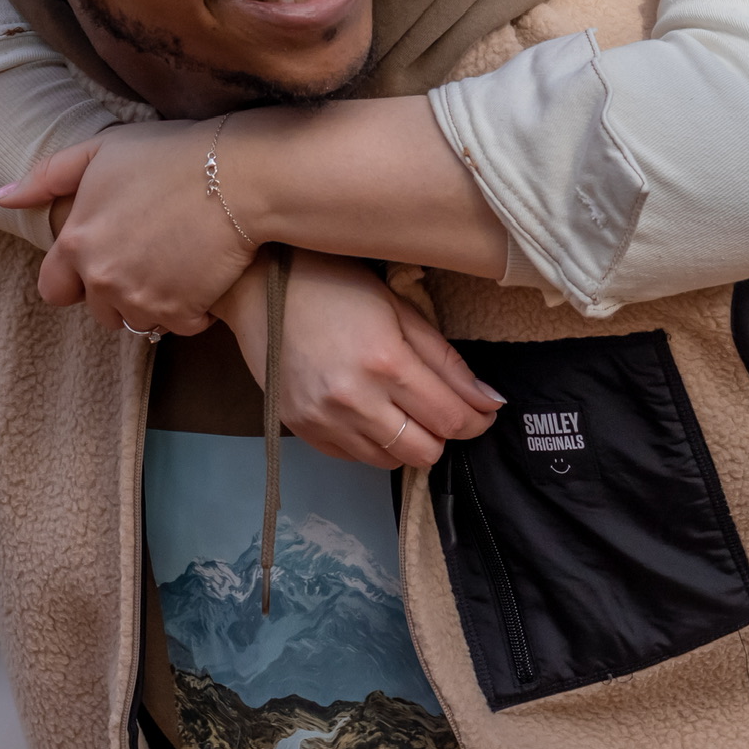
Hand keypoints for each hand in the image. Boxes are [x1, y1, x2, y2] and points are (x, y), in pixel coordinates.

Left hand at [0, 118, 256, 336]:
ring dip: (152, 302)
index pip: (54, 288)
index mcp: (75, 241)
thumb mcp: (102, 151)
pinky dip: (189, 309)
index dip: (76, 278)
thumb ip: (47, 177)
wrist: (239, 175)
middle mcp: (101, 276)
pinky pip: (178, 325)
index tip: (105, 258)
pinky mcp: (180, 310)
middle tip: (150, 254)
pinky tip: (203, 275)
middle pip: (98, 310)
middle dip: (117, 291)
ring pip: (137, 321)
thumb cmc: (171, 154)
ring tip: (178, 263)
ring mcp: (141, 298)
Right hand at [214, 251, 502, 469]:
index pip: (450, 419)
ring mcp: (324, 420)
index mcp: (386, 362)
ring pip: (390, 463)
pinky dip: (373, 444)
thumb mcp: (400, 310)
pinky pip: (355, 458)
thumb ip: (447, 361)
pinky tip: (370, 412)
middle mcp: (355, 400)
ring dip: (408, 441)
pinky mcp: (302, 430)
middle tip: (442, 409)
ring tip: (403, 408)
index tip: (484, 413)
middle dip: (444, 434)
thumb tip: (489, 401)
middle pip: (423, 452)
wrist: (259, 289)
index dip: (477, 421)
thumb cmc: (336, 286)